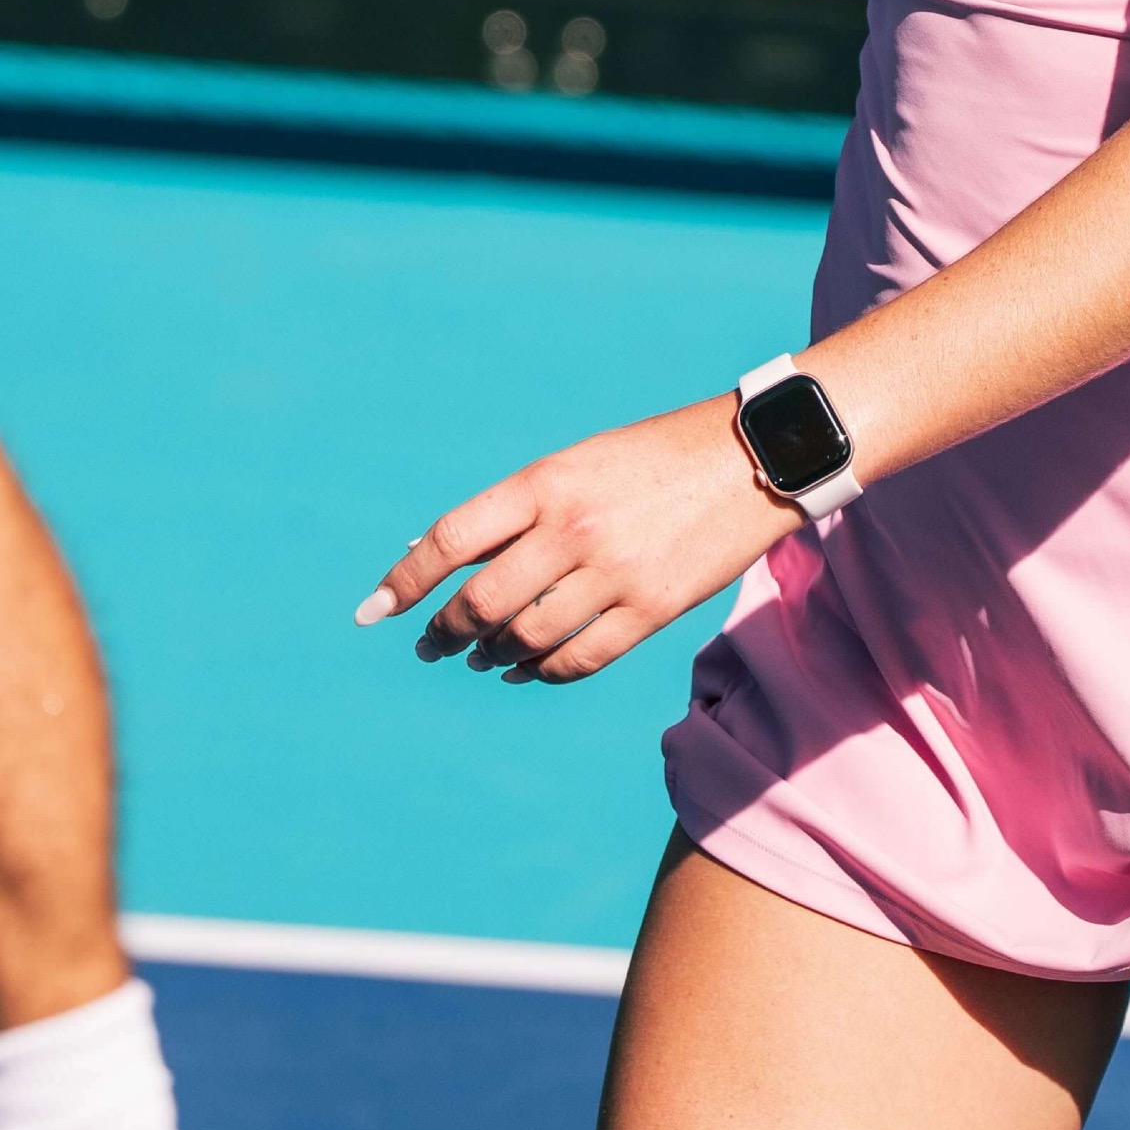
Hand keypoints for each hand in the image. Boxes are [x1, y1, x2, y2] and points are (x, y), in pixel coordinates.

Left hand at [355, 397, 805, 684]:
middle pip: (482, 602)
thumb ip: (514, 512)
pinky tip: (526, 670)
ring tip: (480, 658)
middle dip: (444, 633)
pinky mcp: (653, 609)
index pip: (451, 539)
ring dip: (492, 656)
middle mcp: (573, 528)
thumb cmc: (655, 457)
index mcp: (547, 482)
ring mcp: (615, 573)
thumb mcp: (578, 464)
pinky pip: (579, 659)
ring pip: (526, 638)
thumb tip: (430, 554)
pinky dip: (542, 672)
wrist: (757, 457)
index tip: (372, 613)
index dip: (404, 582)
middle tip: (431, 646)